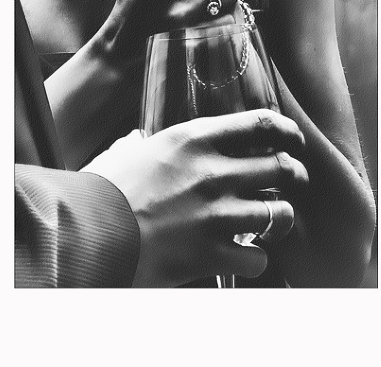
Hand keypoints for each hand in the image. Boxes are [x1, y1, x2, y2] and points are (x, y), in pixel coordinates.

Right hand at [83, 108, 307, 286]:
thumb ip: (157, 144)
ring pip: (279, 212)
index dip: (286, 130)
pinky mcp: (211, 252)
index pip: (259, 123)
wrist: (85, 233)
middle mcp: (212, 172)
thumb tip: (147, 141)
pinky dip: (256, 258)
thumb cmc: (104, 189)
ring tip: (275, 220)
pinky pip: (257, 258)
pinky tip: (245, 255)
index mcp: (193, 140)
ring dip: (282, 217)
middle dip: (295, 173)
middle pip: (280, 167)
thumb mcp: (135, 150)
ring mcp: (215, 214)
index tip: (293, 139)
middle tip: (293, 179)